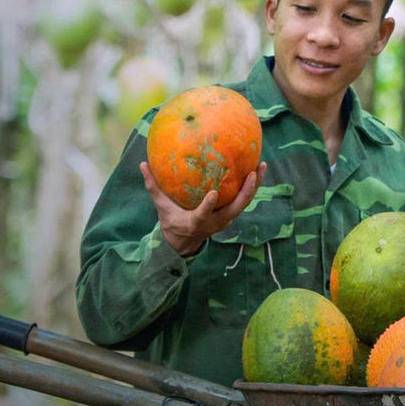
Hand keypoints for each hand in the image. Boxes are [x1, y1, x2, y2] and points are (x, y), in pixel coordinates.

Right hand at [141, 163, 260, 256]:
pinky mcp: (231, 215)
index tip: (214, 193)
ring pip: (245, 203)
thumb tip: (142, 164)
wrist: (185, 242)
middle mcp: (215, 222)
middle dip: (246, 191)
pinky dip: (251, 186)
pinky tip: (256, 168)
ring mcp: (226, 220)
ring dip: (255, 185)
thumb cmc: (172, 221)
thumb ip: (153, 187)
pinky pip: (244, 199)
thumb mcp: (161, 207)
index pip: (203, 215)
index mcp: (196, 222)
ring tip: (261, 165)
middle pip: (235, 208)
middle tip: (252, 172)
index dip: (208, 205)